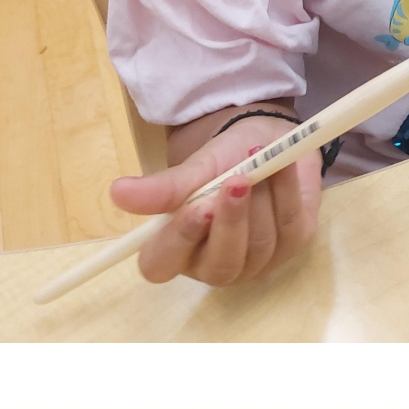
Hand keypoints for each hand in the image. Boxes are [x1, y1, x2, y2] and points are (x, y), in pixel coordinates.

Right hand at [108, 116, 320, 287]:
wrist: (266, 142)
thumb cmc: (220, 160)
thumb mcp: (192, 168)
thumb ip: (162, 188)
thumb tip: (116, 193)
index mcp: (177, 249)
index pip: (161, 266)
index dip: (177, 241)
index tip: (195, 206)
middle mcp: (213, 264)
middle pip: (220, 264)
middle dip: (230, 221)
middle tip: (236, 179)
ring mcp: (255, 262)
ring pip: (258, 245)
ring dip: (260, 198)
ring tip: (256, 157)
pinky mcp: (292, 248)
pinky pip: (290, 226)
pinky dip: (286, 191)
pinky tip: (282, 165)